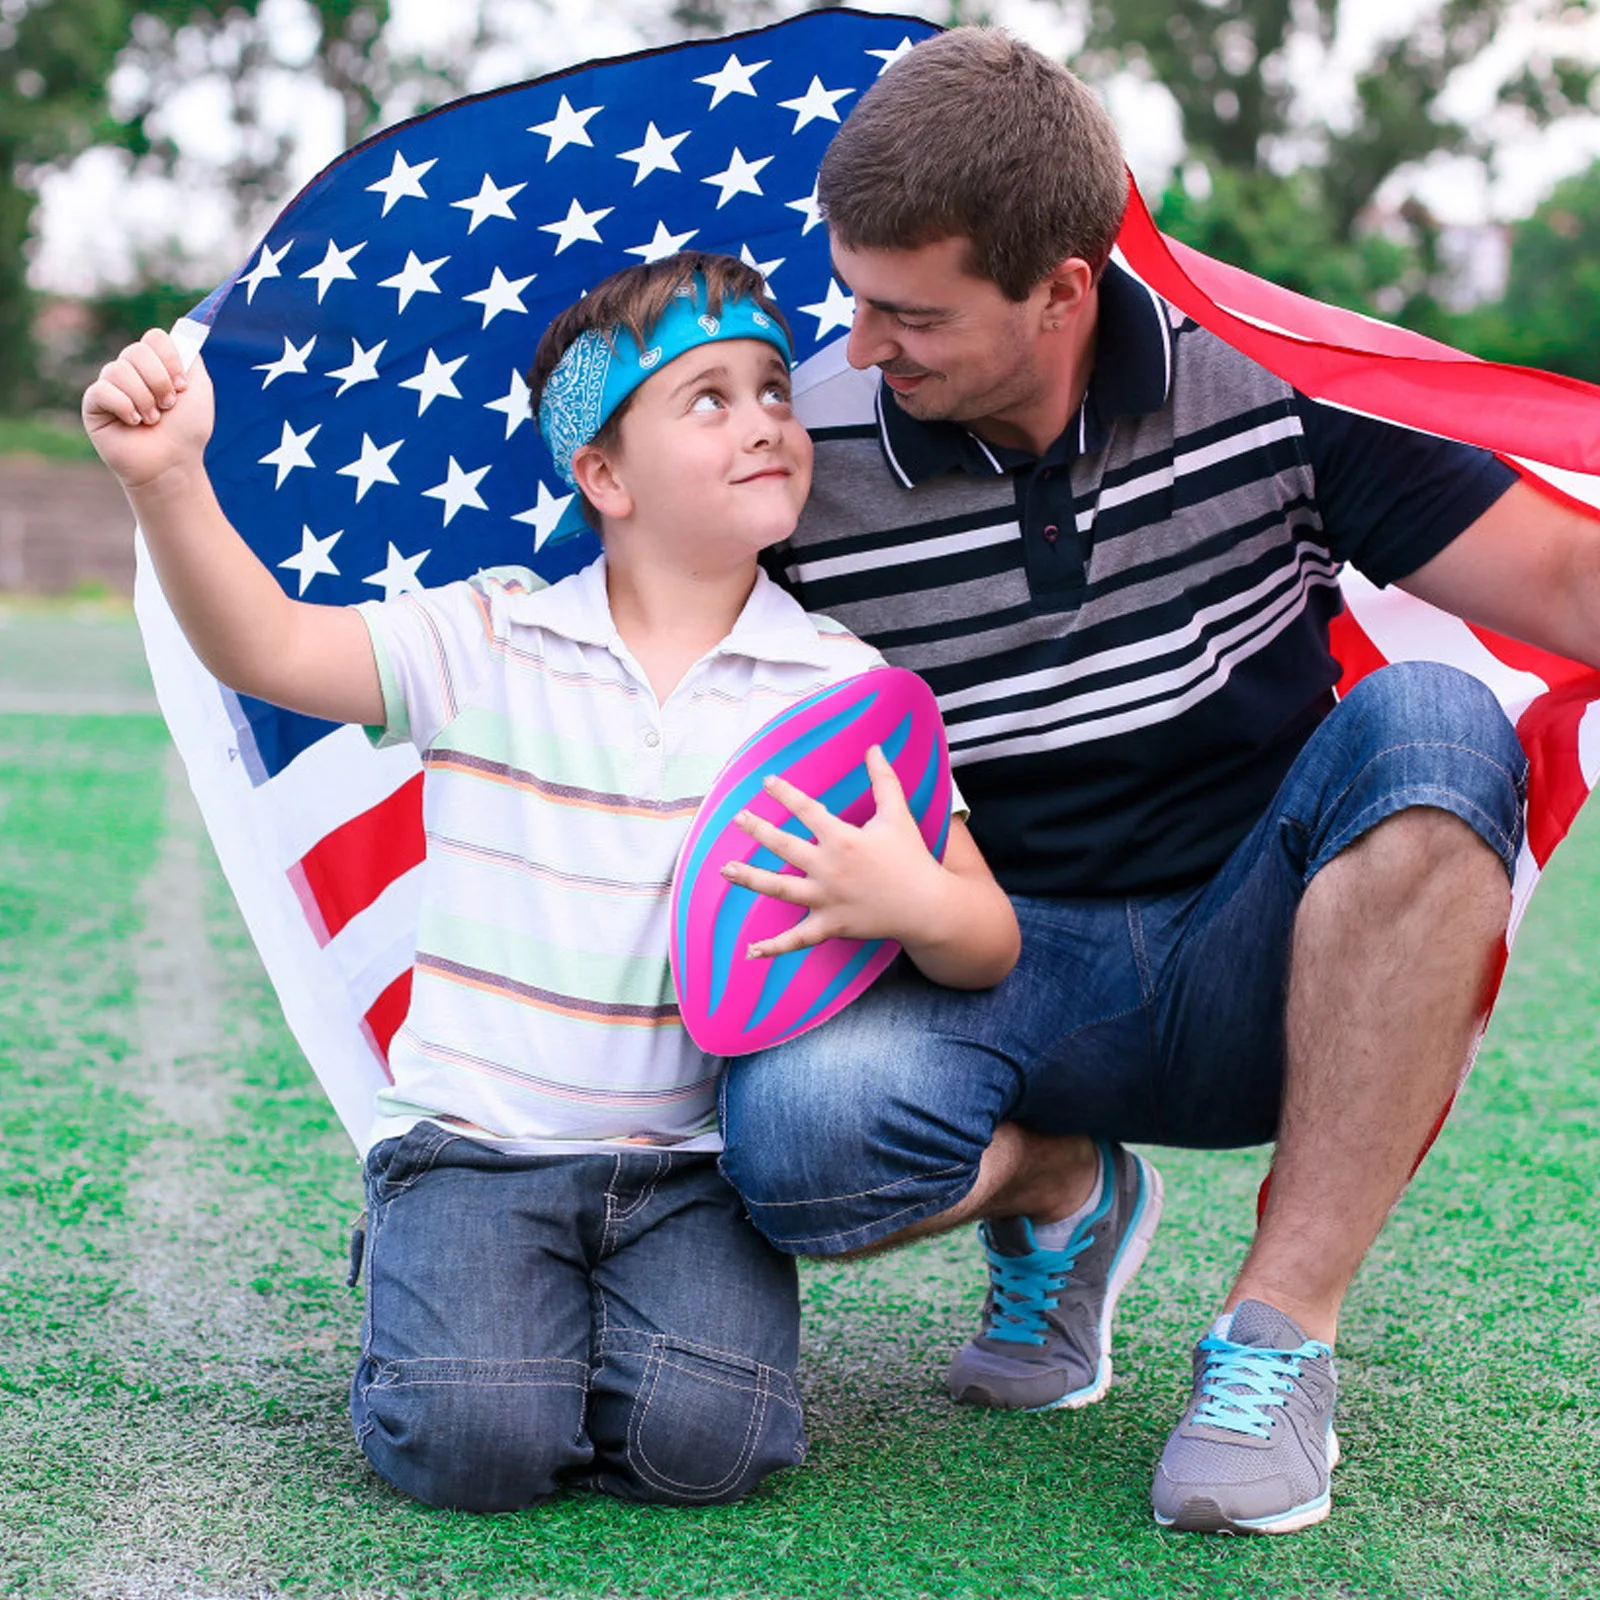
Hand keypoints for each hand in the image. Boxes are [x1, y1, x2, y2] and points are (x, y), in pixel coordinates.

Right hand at [82, 328, 213, 489]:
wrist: (172, 463)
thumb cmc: (187, 430)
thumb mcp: (199, 390)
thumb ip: (191, 358)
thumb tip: (181, 330)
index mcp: (155, 364)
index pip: (155, 337)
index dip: (170, 359)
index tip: (181, 386)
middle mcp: (131, 370)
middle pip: (137, 350)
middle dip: (159, 382)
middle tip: (167, 407)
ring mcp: (110, 385)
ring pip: (119, 370)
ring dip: (144, 399)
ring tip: (151, 420)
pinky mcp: (93, 403)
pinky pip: (103, 389)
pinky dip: (124, 407)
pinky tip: (133, 423)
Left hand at [722, 745, 945, 959]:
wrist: (927, 906)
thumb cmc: (911, 858)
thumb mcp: (898, 815)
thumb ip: (884, 780)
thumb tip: (874, 748)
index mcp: (842, 839)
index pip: (806, 810)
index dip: (784, 794)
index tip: (766, 782)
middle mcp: (828, 868)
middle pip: (783, 846)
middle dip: (757, 830)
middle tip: (737, 818)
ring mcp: (825, 899)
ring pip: (779, 888)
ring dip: (750, 878)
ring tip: (725, 869)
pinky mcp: (829, 925)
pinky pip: (797, 939)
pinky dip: (774, 947)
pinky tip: (750, 951)